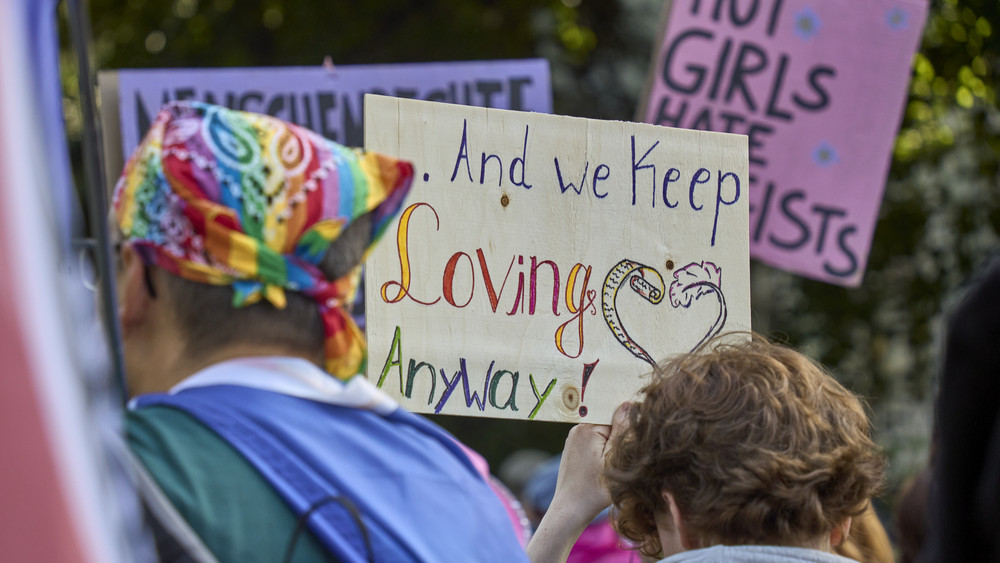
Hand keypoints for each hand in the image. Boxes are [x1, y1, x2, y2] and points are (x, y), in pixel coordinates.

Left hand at [527, 402, 630, 562]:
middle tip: (624, 456)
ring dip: (611, 444)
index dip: (629, 425)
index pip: (615, 413)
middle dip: (619, 435)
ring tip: (613, 463)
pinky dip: (602, 450)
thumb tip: (628, 403)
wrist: (570, 509)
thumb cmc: (594, 489)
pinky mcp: (573, 448)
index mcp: (588, 427)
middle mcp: (578, 428)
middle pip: (608, 421)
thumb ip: (621, 431)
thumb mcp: (614, 460)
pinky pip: (593, 441)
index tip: (633, 441)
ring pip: (601, 432)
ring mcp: (573, 438)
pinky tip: (603, 466)